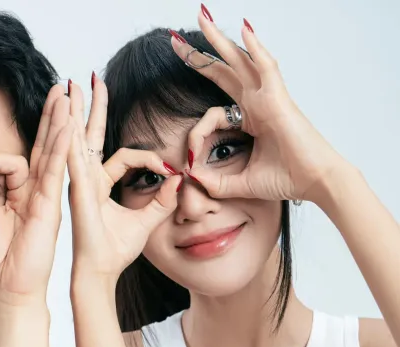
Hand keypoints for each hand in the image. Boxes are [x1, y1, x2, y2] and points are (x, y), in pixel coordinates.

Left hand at [0, 85, 71, 309]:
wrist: (5, 291)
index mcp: (17, 196)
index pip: (9, 162)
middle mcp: (34, 194)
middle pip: (43, 148)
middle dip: (49, 118)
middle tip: (59, 91)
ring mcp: (45, 199)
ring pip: (53, 154)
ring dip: (59, 123)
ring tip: (67, 96)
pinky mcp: (49, 208)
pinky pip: (54, 173)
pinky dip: (60, 149)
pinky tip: (66, 128)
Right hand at [67, 79, 181, 283]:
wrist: (100, 272)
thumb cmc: (116, 251)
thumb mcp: (147, 221)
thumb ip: (162, 200)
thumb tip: (178, 180)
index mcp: (100, 184)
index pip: (124, 156)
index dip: (149, 158)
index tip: (169, 169)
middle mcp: (86, 179)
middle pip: (88, 135)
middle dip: (88, 107)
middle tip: (88, 80)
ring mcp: (78, 183)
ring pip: (74, 139)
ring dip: (72, 111)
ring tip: (68, 86)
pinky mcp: (76, 191)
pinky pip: (73, 159)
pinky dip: (70, 138)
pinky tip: (67, 118)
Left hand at [172, 12, 346, 202]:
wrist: (315, 183)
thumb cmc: (287, 179)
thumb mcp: (240, 183)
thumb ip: (214, 181)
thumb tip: (191, 175)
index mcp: (250, 118)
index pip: (212, 111)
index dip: (196, 131)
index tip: (189, 155)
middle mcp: (258, 102)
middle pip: (224, 70)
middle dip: (200, 54)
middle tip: (175, 40)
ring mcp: (268, 96)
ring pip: (241, 59)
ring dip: (220, 39)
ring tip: (202, 18)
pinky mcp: (279, 98)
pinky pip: (266, 66)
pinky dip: (256, 47)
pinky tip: (244, 28)